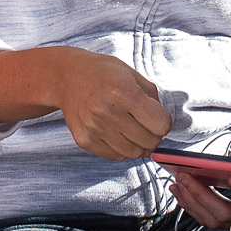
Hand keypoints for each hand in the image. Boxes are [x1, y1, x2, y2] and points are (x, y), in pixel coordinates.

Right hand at [0, 46, 175, 162]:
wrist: (66, 77)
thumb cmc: (104, 74)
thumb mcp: (132, 75)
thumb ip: (153, 99)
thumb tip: (163, 128)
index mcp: (124, 92)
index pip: (161, 125)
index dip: (164, 122)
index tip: (157, 116)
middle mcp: (108, 112)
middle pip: (150, 141)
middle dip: (154, 135)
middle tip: (145, 125)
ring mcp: (94, 128)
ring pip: (133, 153)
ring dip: (138, 144)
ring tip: (131, 129)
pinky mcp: (84, 140)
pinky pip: (115, 156)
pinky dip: (121, 148)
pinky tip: (115, 132)